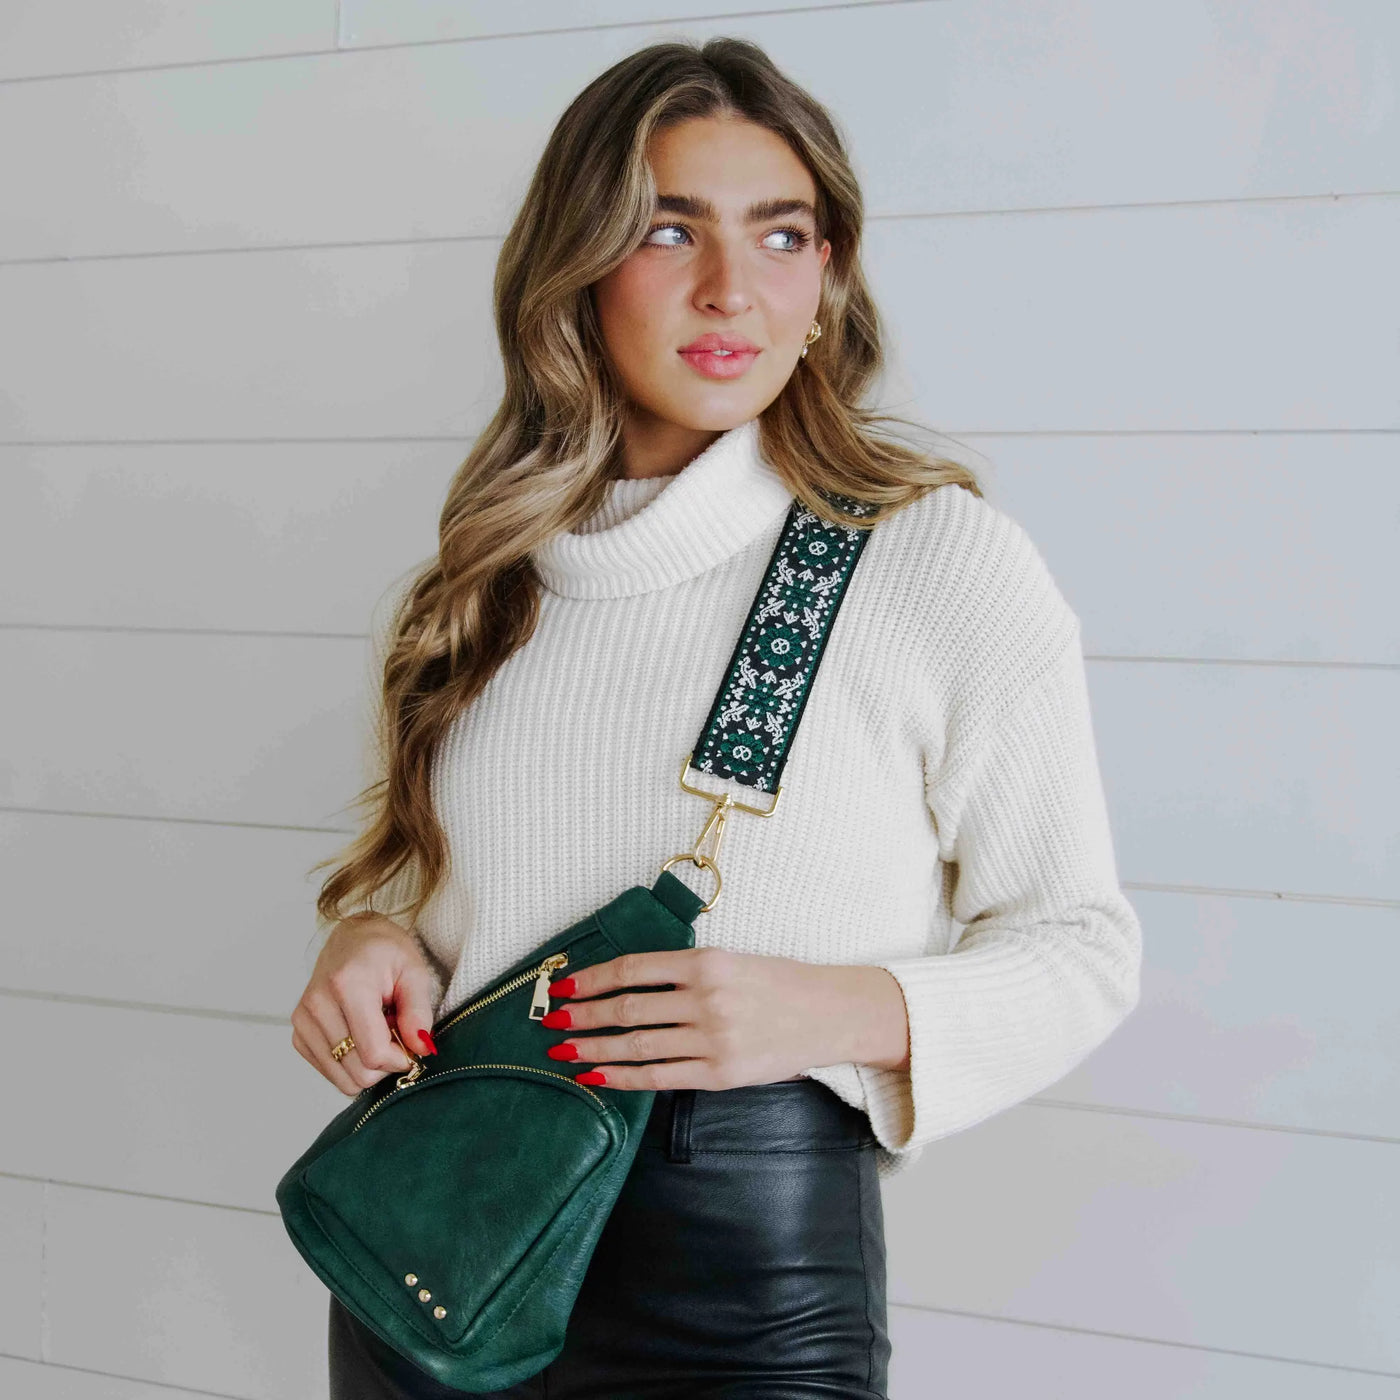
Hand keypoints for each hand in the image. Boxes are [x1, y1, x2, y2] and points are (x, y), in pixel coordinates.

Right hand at [291, 915, 438, 1094]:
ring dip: (367, 1064)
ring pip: (343, 1079)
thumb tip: (420, 1049)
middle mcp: (318, 1003)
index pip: (373, 1053)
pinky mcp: (298, 1032)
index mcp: (348, 984)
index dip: (400, 1059)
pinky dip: (350, 1062)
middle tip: (394, 1033)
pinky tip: (358, 1034)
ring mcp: (303, 1019)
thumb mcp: (414, 972)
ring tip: (376, 1030)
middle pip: (357, 1072)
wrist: (354, 938)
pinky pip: (330, 1072)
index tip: (411, 1045)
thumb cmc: (387, 953)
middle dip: (385, 1063)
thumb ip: (419, 1012)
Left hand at [537, 945, 872, 1090]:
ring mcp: (712, 1039)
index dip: (593, 978)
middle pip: (628, 1008)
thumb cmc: (779, 982)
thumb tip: (626, 982)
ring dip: (594, 1049)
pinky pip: (658, 1077)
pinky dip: (622, 1077)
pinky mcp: (719, 1073)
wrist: (828, 1014)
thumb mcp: (732, 959)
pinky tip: (597, 1076)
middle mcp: (706, 998)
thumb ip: (684, 969)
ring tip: (564, 1053)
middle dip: (583, 1016)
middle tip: (553, 1022)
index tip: (565, 986)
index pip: (634, 969)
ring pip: (637, 1044)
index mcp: (706, 962)